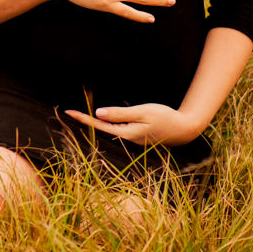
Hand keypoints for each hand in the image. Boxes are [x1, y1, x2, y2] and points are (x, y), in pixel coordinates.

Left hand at [64, 103, 201, 145]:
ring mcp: (131, 139)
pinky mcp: (137, 137)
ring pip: (108, 130)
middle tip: (68, 112)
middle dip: (84, 121)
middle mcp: (126, 139)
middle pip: (100, 130)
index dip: (83, 118)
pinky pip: (117, 130)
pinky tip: (102, 118)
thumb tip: (98, 113)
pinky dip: (107, 124)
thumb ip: (120, 113)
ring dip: (94, 123)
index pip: (99, 125)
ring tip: (79, 114)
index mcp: (126, 134)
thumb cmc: (165, 118)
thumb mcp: (142, 112)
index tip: (68, 111)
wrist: (184, 130)